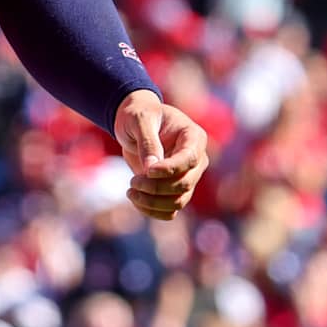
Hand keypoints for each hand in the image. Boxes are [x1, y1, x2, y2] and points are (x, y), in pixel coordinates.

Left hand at [113, 89, 208, 219]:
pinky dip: (153, 211)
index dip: (169, 169)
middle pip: (184, 184)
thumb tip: (151, 168)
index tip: (147, 171)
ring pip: (179, 201)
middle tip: (132, 182)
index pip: (189, 159)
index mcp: (193, 136)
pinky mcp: (176, 189)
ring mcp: (188, 176)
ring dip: (153, 202)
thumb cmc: (139, 115)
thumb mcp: (139, 120)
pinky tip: (136, 201)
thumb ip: (147, 142)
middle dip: (156, 188)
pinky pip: (171, 209)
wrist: (134, 123)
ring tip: (130, 192)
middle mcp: (196, 159)